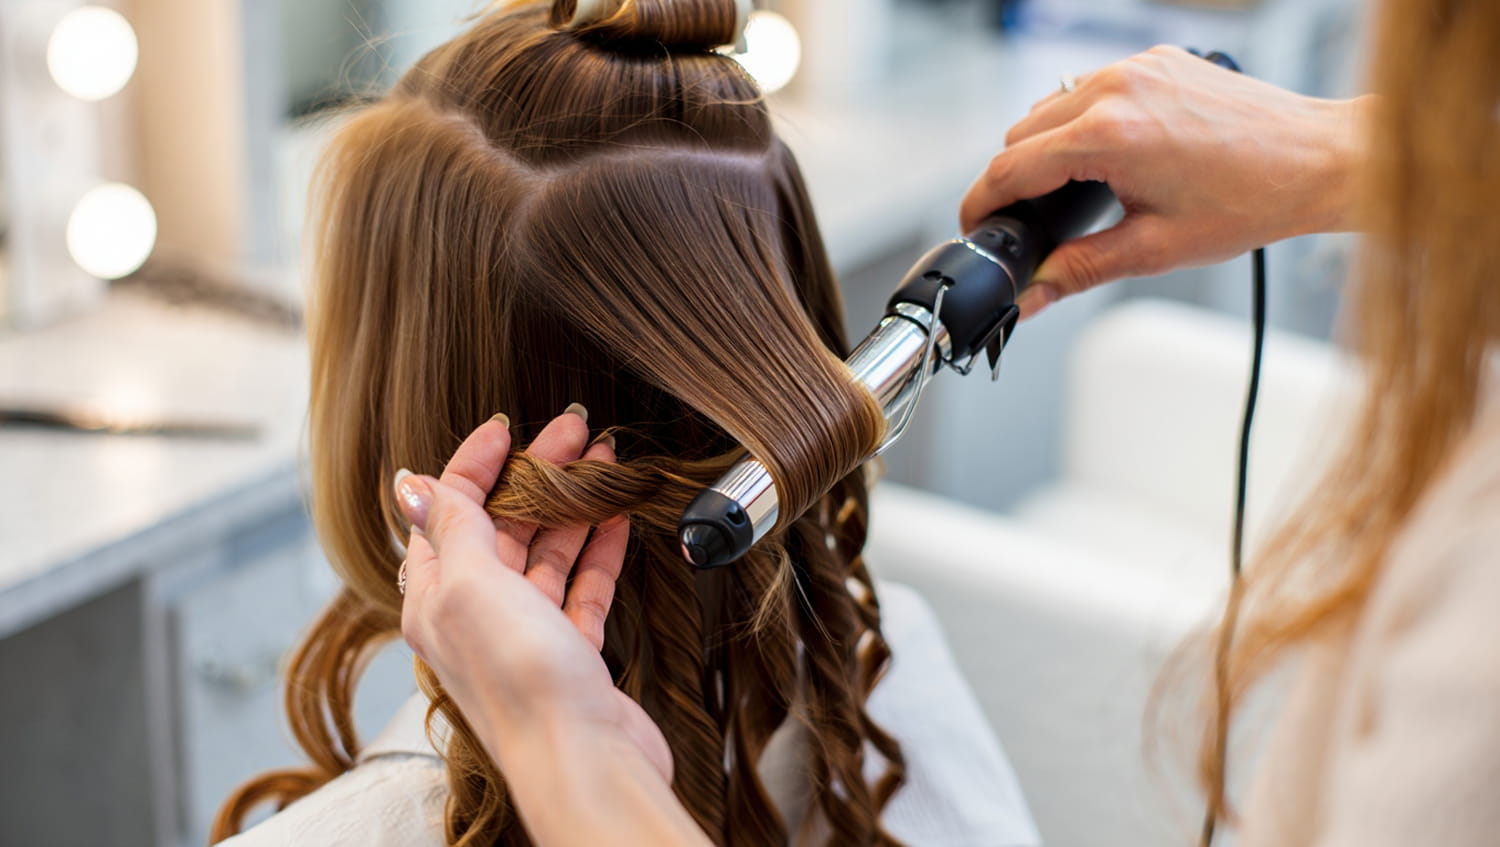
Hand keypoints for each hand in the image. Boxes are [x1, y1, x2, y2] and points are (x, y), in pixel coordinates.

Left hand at [396, 408, 706, 844]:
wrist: (582, 760)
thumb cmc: (521, 680)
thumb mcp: (472, 586)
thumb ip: (452, 528)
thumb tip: (412, 483)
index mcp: (437, 596)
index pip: (450, 508)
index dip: (477, 461)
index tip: (510, 426)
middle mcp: (476, 614)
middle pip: (503, 524)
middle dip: (538, 473)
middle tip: (577, 429)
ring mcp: (526, 634)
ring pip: (547, 551)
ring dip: (574, 504)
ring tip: (606, 459)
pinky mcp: (571, 653)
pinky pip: (582, 587)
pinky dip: (599, 548)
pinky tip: (618, 516)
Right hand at [960, 45, 1370, 317]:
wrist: (1320, 160)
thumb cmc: (1253, 201)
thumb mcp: (1154, 248)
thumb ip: (1078, 270)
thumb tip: (1031, 298)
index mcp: (1109, 135)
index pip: (1010, 167)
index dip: (981, 204)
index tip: (975, 227)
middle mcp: (1117, 88)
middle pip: (1021, 134)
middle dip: (1013, 180)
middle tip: (1027, 223)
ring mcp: (1137, 67)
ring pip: (1052, 106)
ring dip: (1046, 147)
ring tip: (1069, 192)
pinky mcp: (1158, 59)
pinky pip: (1092, 87)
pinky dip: (1084, 121)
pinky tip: (1107, 156)